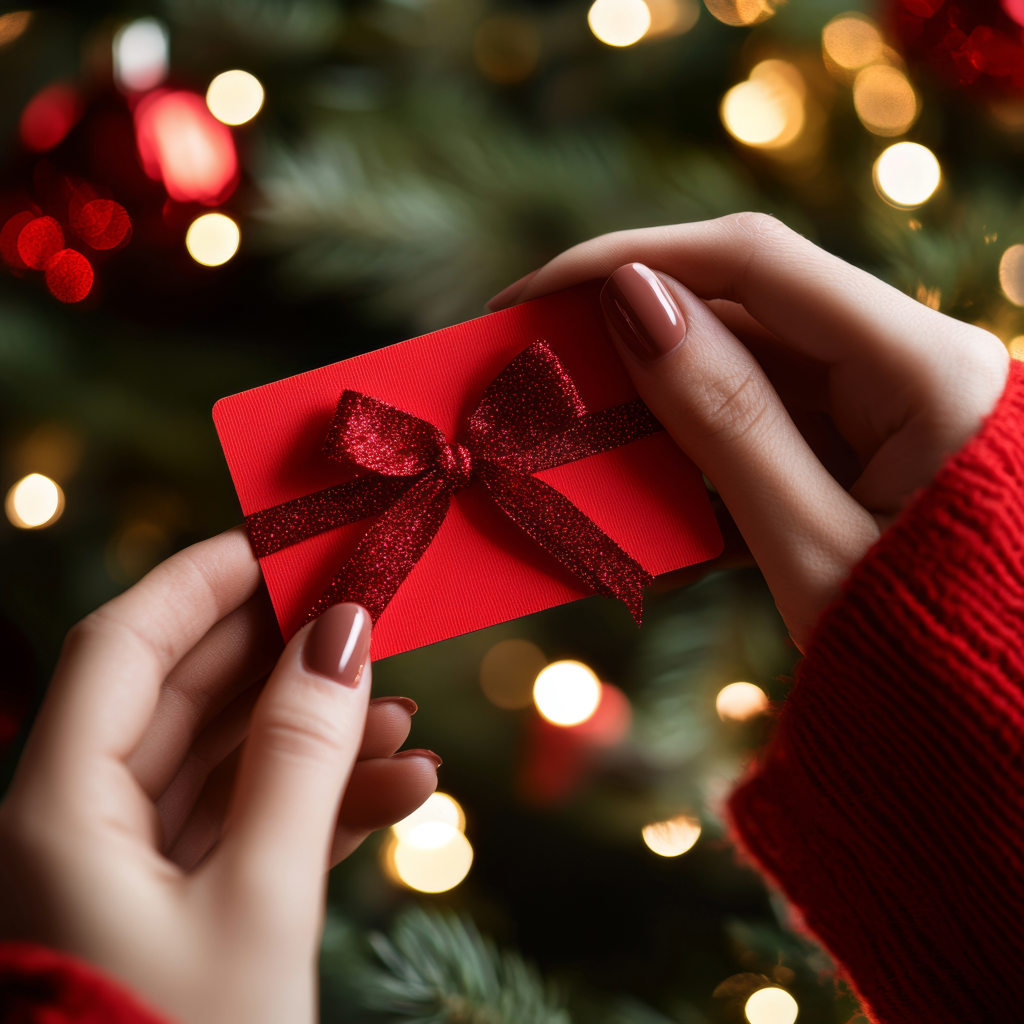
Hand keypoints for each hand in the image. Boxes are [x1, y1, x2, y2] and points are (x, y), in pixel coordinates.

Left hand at [0, 527, 438, 1023]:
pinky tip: (400, 796)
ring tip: (408, 727)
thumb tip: (342, 632)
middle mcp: (77, 827)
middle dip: (282, 656)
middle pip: (183, 697)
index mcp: (56, 809)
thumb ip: (299, 756)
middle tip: (365, 616)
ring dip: (318, 739)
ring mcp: (128, 874)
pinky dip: (317, 807)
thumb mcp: (257, 901)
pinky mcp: (178, 914)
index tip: (286, 538)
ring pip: (225, 766)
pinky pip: (245, 830)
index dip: (205, 577)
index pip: (124, 643)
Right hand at [489, 214, 1008, 646]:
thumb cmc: (929, 659)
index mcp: (927, 368)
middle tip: (539, 375)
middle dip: (632, 343)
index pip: (757, 262)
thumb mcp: (811, 547)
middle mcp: (913, 366)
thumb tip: (632, 301)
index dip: (631, 260)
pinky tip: (651, 503)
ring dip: (658, 413)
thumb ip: (726, 420)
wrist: (1008, 738)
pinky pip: (768, 433)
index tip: (534, 295)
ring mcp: (892, 412)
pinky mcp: (870, 455)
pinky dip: (701, 462)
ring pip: (747, 378)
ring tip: (581, 451)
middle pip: (747, 315)